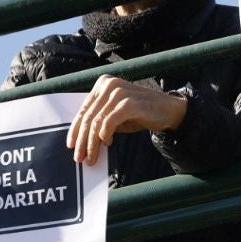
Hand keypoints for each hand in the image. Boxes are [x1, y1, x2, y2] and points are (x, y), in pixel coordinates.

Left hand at [67, 75, 189, 165]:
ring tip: (92, 157)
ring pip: (97, 122)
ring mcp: (119, 92)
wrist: (168, 110)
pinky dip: (105, 135)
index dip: (75, 129)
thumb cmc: (140, 112)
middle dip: (82, 141)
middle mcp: (109, 84)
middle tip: (79, 157)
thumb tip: (81, 139)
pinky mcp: (129, 103)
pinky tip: (108, 143)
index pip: (84, 110)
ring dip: (92, 143)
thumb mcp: (115, 114)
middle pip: (89, 117)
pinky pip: (109, 122)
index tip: (71, 145)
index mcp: (103, 84)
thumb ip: (99, 120)